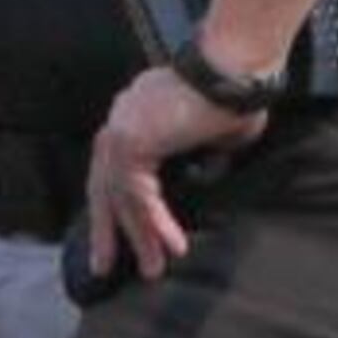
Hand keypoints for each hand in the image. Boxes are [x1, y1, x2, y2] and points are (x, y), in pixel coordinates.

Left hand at [83, 66, 268, 289]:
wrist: (233, 67)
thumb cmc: (234, 93)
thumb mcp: (214, 135)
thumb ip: (202, 155)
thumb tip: (205, 174)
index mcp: (134, 115)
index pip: (115, 168)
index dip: (116, 203)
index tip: (120, 232)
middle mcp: (120, 121)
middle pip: (103, 186)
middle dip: (107, 229)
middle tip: (104, 267)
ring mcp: (121, 130)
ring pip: (121, 197)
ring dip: (138, 237)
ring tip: (153, 270)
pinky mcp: (131, 142)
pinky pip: (139, 195)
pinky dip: (154, 223)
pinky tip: (171, 247)